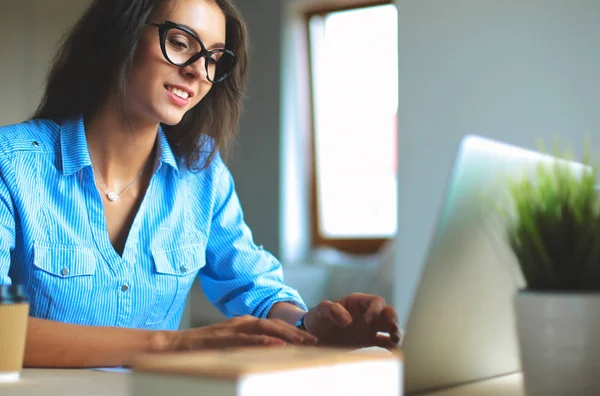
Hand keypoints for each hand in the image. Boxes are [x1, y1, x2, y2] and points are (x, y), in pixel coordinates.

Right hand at [167, 315, 318, 349]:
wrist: (177, 344)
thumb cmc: (205, 347)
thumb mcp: (231, 344)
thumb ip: (248, 343)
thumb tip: (270, 350)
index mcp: (246, 323)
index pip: (275, 324)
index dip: (294, 330)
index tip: (310, 339)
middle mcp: (242, 321)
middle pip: (275, 323)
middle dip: (296, 331)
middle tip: (314, 340)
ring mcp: (233, 328)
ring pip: (265, 327)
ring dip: (286, 334)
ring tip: (302, 341)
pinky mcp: (224, 337)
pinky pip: (246, 338)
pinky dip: (263, 341)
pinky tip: (276, 345)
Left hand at [304, 293, 399, 349]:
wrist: (314, 334)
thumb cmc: (318, 318)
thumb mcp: (321, 310)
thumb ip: (332, 310)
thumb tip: (348, 320)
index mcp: (357, 302)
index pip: (376, 301)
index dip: (376, 309)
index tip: (369, 321)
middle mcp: (367, 313)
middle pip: (388, 312)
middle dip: (393, 319)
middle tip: (392, 329)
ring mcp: (369, 327)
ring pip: (389, 326)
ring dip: (395, 332)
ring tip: (395, 340)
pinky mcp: (368, 340)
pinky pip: (384, 342)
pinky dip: (392, 346)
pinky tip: (395, 352)